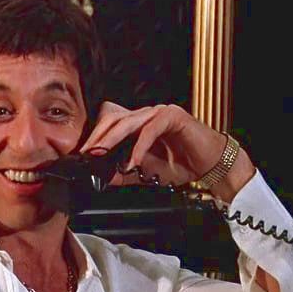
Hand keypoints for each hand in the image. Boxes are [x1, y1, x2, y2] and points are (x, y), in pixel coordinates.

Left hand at [80, 101, 254, 199]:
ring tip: (101, 153)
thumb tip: (102, 178)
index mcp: (138, 125)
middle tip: (85, 152)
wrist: (211, 166)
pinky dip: (139, 146)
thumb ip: (124, 173)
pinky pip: (150, 129)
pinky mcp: (173, 116)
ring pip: (129, 121)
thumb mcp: (146, 173)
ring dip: (112, 139)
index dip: (95, 136)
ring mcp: (159, 113)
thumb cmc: (182, 164)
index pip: (109, 123)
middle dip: (97, 136)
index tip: (81, 154)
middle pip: (113, 118)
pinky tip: (133, 160)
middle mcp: (146, 115)